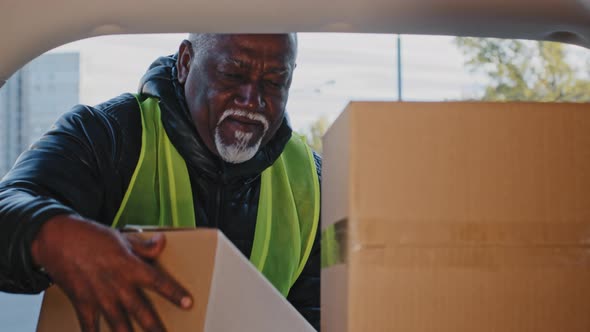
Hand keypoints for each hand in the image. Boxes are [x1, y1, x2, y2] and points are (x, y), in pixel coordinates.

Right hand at [31, 214, 192, 331]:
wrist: (57, 239)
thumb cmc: (91, 235)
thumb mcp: (121, 237)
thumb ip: (143, 246)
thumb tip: (162, 242)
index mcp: (129, 266)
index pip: (158, 281)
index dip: (174, 292)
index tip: (188, 303)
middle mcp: (116, 284)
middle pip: (141, 311)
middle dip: (155, 327)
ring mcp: (99, 296)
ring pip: (119, 324)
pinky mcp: (82, 303)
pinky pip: (90, 326)